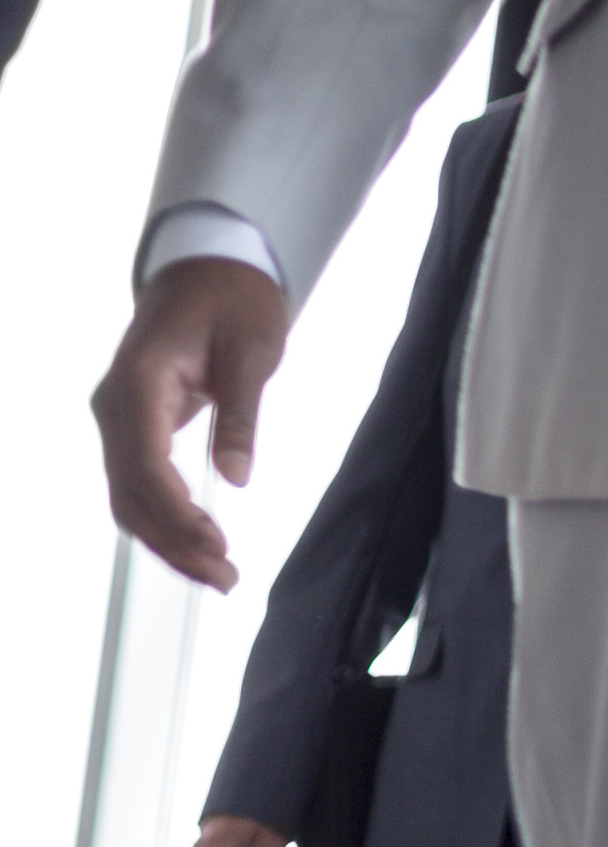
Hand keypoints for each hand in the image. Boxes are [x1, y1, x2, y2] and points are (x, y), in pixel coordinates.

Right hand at [96, 258, 291, 591]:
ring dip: (167, 539)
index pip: (144, 461)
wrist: (208, 268)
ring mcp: (118, 417)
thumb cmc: (233, 299)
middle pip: (131, 490)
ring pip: (128, 495)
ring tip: (217, 575)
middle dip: (174, 540)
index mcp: (139, 380)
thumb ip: (241, 414)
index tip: (213, 543)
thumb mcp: (252, 350)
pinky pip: (138, 482)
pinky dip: (163, 519)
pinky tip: (195, 546)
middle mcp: (115, 404)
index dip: (175, 510)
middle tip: (225, 578)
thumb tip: (236, 476)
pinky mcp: (133, 426)